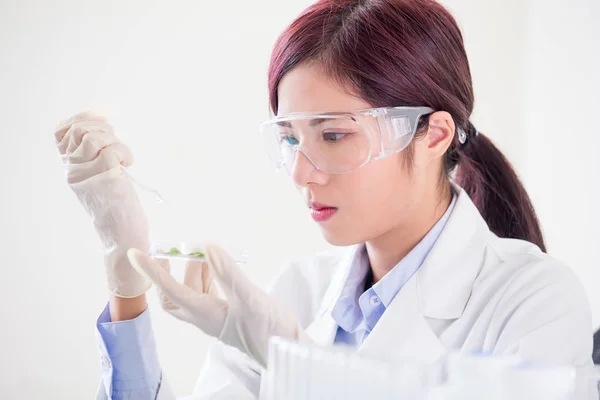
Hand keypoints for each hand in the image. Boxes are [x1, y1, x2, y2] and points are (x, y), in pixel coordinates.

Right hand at [55, 111, 150, 297]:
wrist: (122, 236)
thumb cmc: (118, 208)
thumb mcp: (100, 177)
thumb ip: (94, 156)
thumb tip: (104, 126)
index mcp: (69, 169)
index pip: (61, 132)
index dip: (82, 119)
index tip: (103, 118)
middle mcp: (72, 170)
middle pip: (78, 129)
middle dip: (103, 128)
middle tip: (117, 146)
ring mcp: (86, 174)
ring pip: (92, 136)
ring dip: (114, 140)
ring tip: (123, 158)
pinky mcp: (103, 177)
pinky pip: (111, 149)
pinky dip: (124, 152)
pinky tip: (128, 165)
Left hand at [127, 243, 305, 366]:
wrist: (287, 347)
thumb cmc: (269, 329)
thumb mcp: (250, 298)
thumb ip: (228, 272)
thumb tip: (208, 246)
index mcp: (205, 314)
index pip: (170, 290)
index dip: (151, 271)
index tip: (134, 254)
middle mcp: (204, 315)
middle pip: (172, 295)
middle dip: (169, 271)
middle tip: (174, 249)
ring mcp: (215, 314)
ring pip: (191, 289)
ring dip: (194, 268)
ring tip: (205, 251)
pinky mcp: (227, 311)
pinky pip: (207, 290)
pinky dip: (208, 273)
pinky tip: (217, 264)